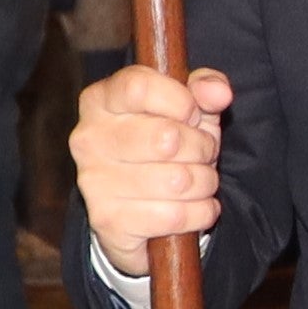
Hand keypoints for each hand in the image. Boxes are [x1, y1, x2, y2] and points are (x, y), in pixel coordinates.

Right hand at [74, 62, 226, 262]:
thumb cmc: (165, 147)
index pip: (138, 87)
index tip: (193, 115)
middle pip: (167, 137)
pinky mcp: (109, 221)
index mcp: (99, 100)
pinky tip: (195, 208)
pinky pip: (176, 216)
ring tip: (200, 182)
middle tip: (201, 154)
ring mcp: (94, 182)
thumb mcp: (186, 109)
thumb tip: (219, 92)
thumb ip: (203, 88)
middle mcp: (88, 138)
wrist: (140, 209)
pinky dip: (200, 213)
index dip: (181, 101)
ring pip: (178, 181)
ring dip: (205, 183)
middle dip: (202, 148)